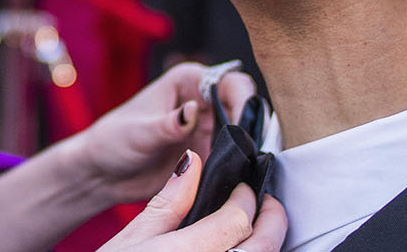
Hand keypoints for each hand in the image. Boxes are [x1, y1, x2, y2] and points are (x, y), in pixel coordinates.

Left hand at [72, 61, 258, 206]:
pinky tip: (235, 184)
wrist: (102, 174)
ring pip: (243, 137)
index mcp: (188, 81)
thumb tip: (191, 111)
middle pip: (245, 109)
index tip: (246, 127)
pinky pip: (233, 161)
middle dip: (251, 130)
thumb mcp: (139, 131)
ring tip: (244, 172)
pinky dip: (237, 170)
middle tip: (250, 155)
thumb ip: (168, 123)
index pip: (230, 82)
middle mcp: (203, 103)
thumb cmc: (113, 141)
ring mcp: (208, 131)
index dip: (245, 100)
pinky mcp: (208, 157)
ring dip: (247, 153)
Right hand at [97, 150, 286, 251]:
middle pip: (263, 246)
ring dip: (267, 243)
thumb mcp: (134, 238)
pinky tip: (242, 249)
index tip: (241, 188)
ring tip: (255, 227)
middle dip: (272, 219)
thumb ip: (170, 202)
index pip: (238, 220)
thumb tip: (191, 164)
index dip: (245, 197)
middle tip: (266, 202)